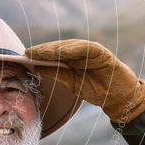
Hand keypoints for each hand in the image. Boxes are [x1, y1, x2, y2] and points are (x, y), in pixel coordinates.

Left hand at [25, 39, 144, 123]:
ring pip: (71, 46)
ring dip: (55, 48)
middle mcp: (82, 52)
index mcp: (74, 58)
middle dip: (43, 49)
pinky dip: (73, 49)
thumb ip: (56, 74)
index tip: (25, 55)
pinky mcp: (103, 53)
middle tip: (28, 52)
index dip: (40, 53)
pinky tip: (60, 52)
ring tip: (40, 52)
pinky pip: (86, 48)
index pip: (54, 52)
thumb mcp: (71, 83)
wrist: (119, 98)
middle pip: (60, 47)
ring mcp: (93, 51)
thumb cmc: (96, 89)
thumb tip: (36, 68)